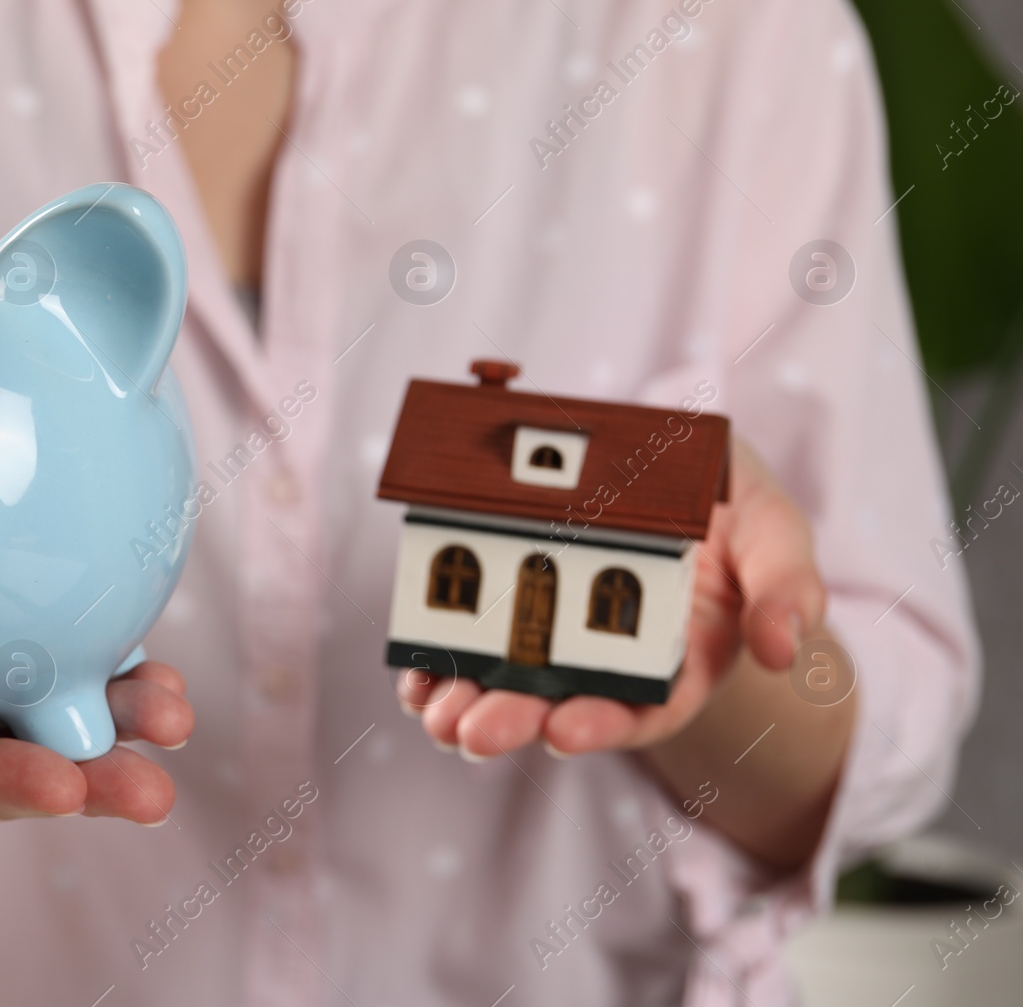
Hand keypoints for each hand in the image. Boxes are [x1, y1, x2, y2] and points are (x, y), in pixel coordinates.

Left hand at [397, 436, 826, 758]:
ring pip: (509, 683)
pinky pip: (472, 641)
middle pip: (563, 706)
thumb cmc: (736, 510)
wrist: (684, 469)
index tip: (564, 731)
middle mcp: (614, 659)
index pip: (644, 709)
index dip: (603, 724)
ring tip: (435, 714)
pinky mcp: (515, 601)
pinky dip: (439, 664)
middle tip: (471, 732)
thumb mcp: (775, 535)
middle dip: (515, 721)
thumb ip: (786, 589)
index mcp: (682, 660)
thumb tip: (783, 648)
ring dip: (467, 704)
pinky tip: (414, 677)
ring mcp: (561, 635)